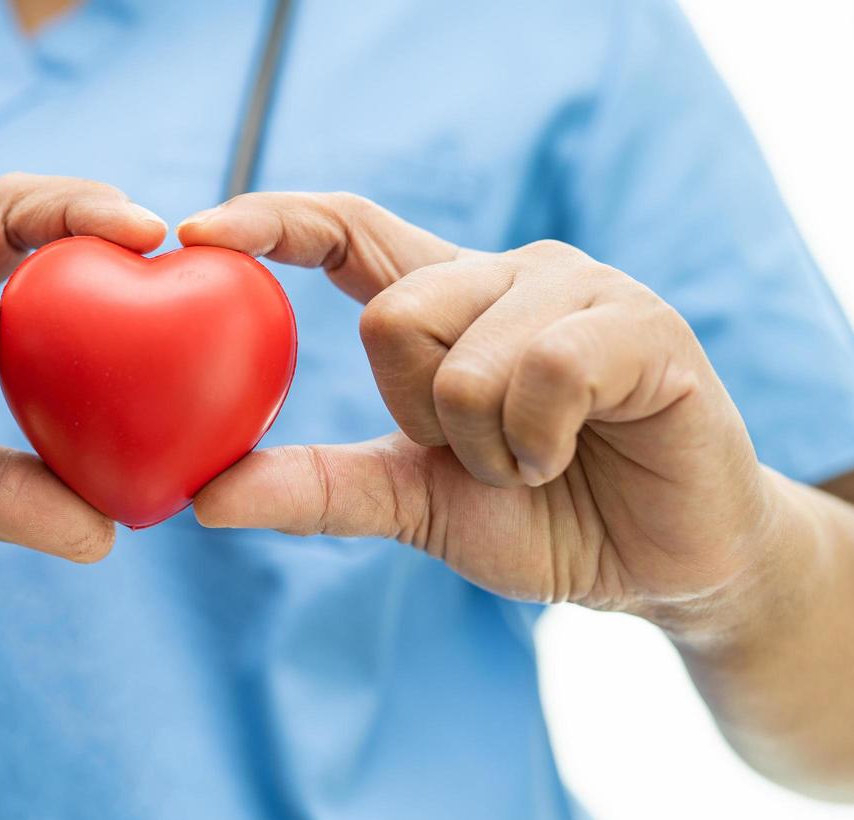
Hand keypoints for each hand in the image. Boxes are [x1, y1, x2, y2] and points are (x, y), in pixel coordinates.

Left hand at [179, 193, 773, 623]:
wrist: (659, 566)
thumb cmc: (541, 519)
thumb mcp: (412, 505)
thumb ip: (318, 491)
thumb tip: (203, 497)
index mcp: (447, 301)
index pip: (348, 230)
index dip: (275, 219)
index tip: (195, 233)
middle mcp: (508, 274)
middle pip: (392, 317)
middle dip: (418, 419)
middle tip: (479, 455)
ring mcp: (580, 289)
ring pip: (464, 357)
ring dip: (487, 447)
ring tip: (536, 462)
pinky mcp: (642, 325)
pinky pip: (546, 368)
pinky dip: (539, 443)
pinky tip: (572, 456)